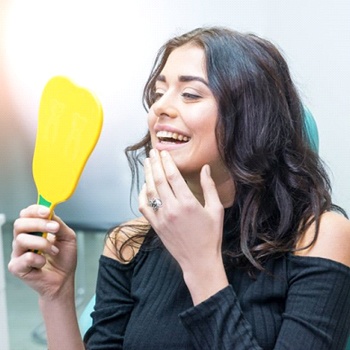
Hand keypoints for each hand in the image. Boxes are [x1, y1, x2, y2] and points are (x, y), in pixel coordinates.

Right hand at [8, 204, 76, 299]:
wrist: (64, 279)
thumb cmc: (64, 258)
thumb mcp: (67, 237)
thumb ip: (59, 224)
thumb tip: (51, 213)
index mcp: (34, 230)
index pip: (27, 214)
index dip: (35, 210)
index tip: (47, 211)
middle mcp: (23, 239)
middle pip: (20, 224)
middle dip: (39, 223)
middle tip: (54, 228)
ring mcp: (18, 253)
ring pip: (21, 239)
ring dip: (42, 243)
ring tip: (54, 250)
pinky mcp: (16, 267)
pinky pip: (24, 258)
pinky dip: (38, 259)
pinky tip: (44, 263)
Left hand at [139, 150, 228, 303]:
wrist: (199, 261)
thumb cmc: (211, 235)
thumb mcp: (216, 210)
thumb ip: (209, 187)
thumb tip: (205, 168)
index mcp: (188, 203)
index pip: (173, 176)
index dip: (167, 162)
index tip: (163, 152)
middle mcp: (172, 208)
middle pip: (159, 180)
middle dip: (155, 164)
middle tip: (152, 152)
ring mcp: (161, 218)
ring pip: (150, 191)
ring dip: (147, 175)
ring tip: (147, 163)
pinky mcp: (156, 226)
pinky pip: (144, 207)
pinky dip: (142, 195)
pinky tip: (144, 186)